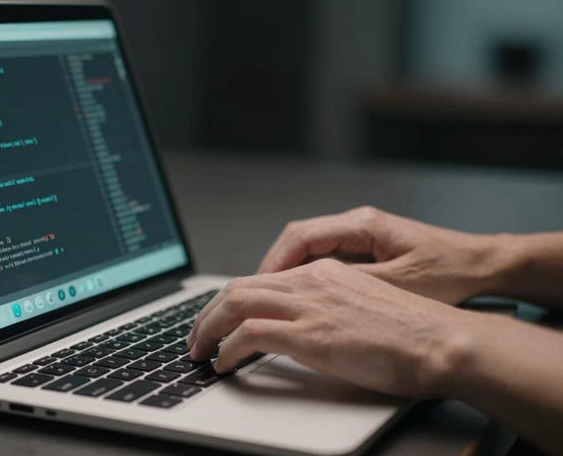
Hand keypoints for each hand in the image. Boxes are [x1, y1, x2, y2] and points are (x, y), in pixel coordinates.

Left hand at [187, 259, 470, 397]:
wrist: (442, 341)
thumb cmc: (413, 333)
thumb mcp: (363, 307)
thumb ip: (330, 307)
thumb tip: (304, 327)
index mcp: (324, 273)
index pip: (261, 279)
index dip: (231, 300)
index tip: (218, 319)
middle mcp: (311, 281)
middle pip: (239, 287)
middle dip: (208, 313)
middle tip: (196, 336)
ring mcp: (310, 304)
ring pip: (236, 303)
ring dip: (208, 328)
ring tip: (199, 350)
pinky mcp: (311, 333)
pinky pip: (250, 334)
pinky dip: (228, 349)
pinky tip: (224, 364)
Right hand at [258, 206, 503, 304]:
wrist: (486, 265)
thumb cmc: (450, 273)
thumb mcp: (398, 285)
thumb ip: (351, 284)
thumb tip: (307, 294)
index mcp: (362, 225)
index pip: (301, 236)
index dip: (274, 263)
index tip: (257, 287)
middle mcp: (357, 223)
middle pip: (298, 238)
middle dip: (272, 267)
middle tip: (254, 296)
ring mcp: (361, 233)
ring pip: (309, 247)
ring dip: (287, 271)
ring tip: (271, 299)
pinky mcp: (367, 247)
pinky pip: (325, 256)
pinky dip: (306, 274)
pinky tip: (301, 296)